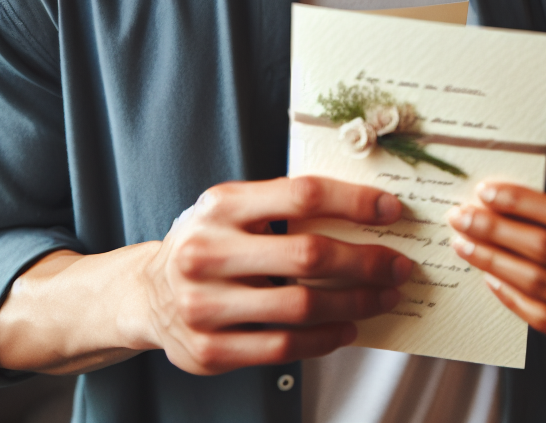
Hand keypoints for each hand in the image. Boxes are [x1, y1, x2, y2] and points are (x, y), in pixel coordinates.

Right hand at [0, 175, 411, 375]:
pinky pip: (283, 347)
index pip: (302, 194)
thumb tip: (367, 209)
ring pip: (302, 306)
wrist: (145, 293)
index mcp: (222, 205)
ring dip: (355, 303)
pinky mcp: (208, 350)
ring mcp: (204, 305)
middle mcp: (208, 252)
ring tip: (382, 298)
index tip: (392, 210)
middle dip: (365, 262)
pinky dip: (324, 338)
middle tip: (399, 266)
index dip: (353, 201)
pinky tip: (347, 328)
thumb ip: (285, 204)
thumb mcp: (234, 208)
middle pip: (308, 254)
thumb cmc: (211, 241)